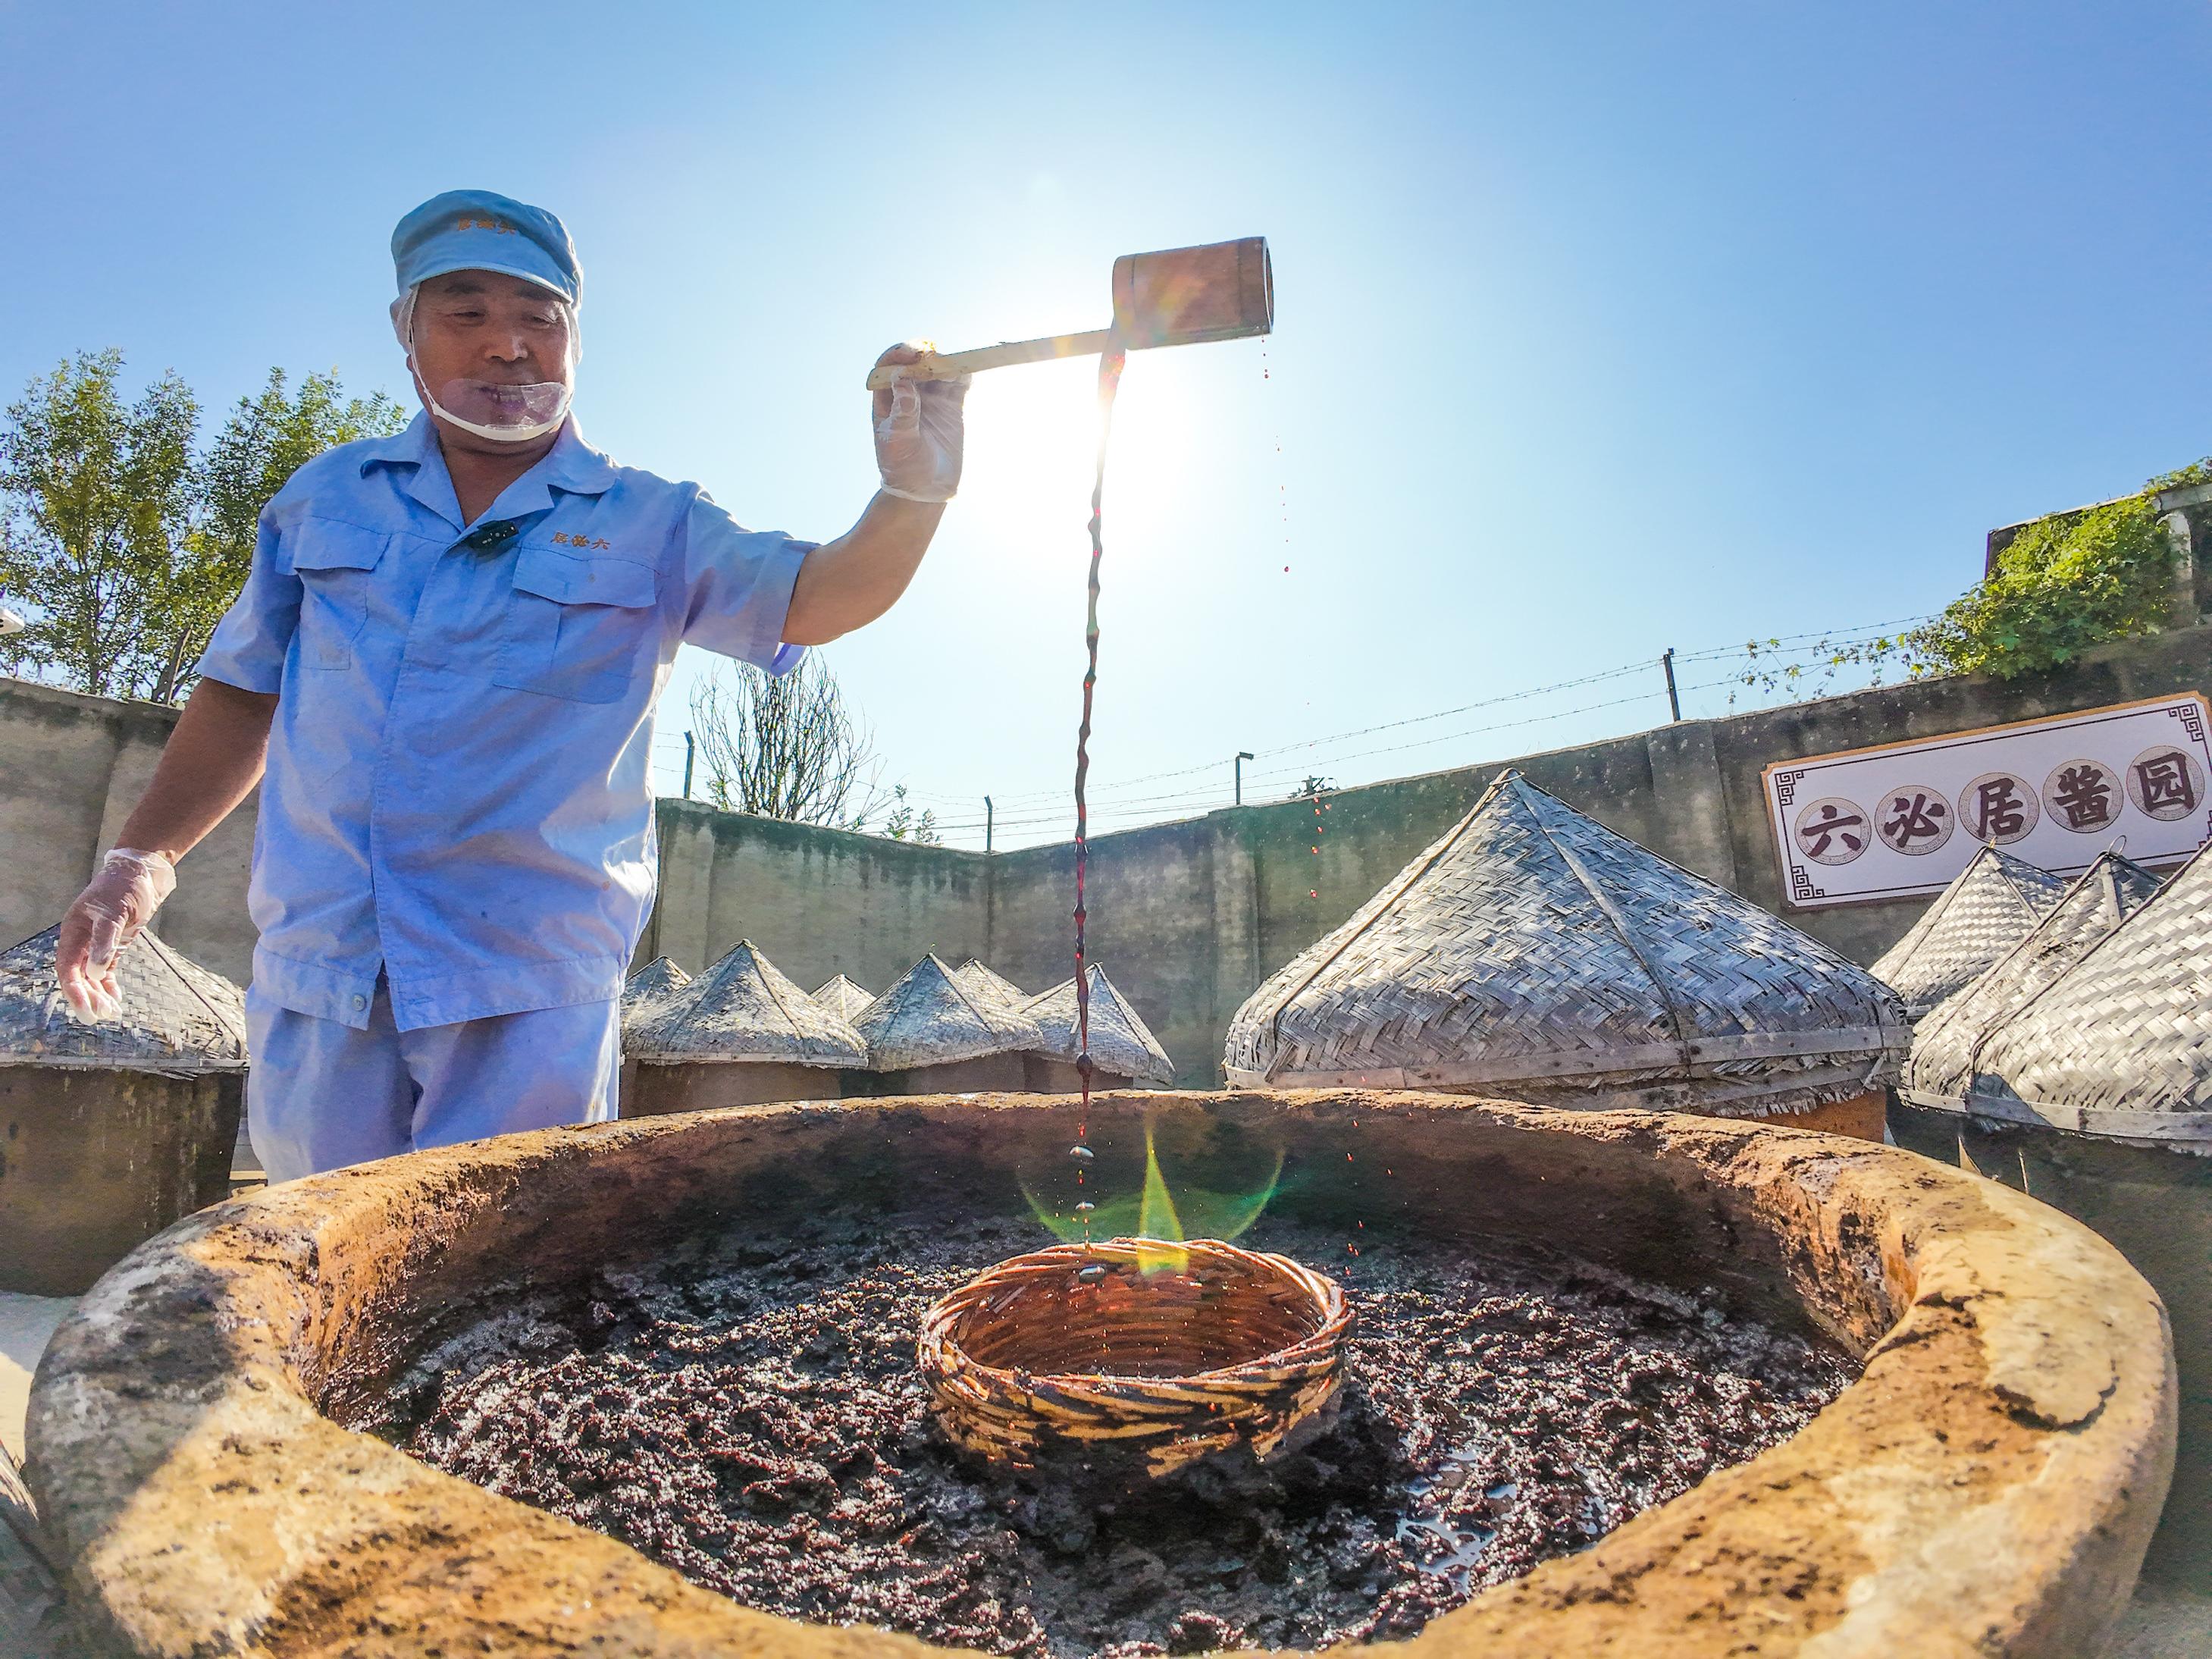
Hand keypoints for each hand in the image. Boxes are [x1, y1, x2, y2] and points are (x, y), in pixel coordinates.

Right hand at [56, 848, 175, 1018]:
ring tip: (110, 1013)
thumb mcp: (115, 912)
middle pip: (78, 976)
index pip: (68, 967)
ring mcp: (97, 942)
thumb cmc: (125, 887)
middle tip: (98, 1019)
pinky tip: (116, 999)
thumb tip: (94, 972)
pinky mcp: (113, 944)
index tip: (84, 1009)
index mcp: (73, 931)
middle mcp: (81, 939)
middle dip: (86, 998)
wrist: (144, 872)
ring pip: (92, 976)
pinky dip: (109, 985)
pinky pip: (105, 970)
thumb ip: (104, 941)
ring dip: (98, 994)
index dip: (74, 990)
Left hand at [872, 341, 967, 502]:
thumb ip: (902, 411)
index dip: (898, 355)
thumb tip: (901, 380)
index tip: (911, 355)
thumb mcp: (898, 441)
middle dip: (923, 354)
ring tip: (951, 369)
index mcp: (886, 399)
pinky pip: (957, 384)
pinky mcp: (951, 406)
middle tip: (933, 355)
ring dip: (945, 364)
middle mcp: (908, 394)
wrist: (925, 489)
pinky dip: (962, 375)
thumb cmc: (903, 468)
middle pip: (914, 363)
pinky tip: (965, 375)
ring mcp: (930, 399)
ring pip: (937, 370)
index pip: (887, 367)